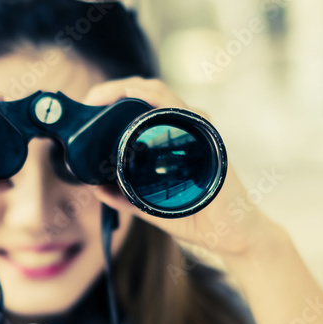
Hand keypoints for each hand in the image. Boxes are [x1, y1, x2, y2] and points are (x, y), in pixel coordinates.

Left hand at [81, 77, 278, 257]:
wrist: (233, 235)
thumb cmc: (198, 218)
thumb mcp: (149, 205)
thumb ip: (124, 196)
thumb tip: (95, 187)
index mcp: (172, 137)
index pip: (140, 105)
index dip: (113, 99)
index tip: (89, 107)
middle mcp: (185, 127)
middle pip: (146, 92)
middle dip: (113, 91)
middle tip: (89, 102)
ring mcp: (196, 128)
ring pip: (159, 93)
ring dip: (126, 88)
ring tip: (100, 98)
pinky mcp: (204, 136)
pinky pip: (177, 107)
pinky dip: (152, 96)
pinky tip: (132, 94)